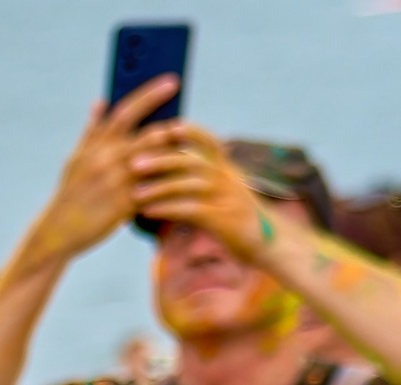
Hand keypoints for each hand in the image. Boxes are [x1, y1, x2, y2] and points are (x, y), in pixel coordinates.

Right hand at [24, 76, 180, 263]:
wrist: (57, 232)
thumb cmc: (70, 194)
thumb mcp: (76, 160)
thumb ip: (92, 131)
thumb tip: (100, 101)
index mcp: (95, 146)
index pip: (126, 111)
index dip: (150, 94)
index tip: (172, 81)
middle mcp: (106, 159)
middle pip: (150, 133)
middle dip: (174, 127)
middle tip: (189, 126)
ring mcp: (116, 182)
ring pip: (158, 159)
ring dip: (177, 153)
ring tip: (192, 152)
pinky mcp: (124, 204)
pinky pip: (156, 188)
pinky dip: (172, 182)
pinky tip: (186, 179)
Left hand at [131, 122, 274, 262]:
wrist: (266, 242)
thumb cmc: (235, 217)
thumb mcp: (223, 192)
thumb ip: (202, 178)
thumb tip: (170, 166)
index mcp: (226, 169)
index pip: (210, 142)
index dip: (191, 132)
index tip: (166, 126)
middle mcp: (228, 178)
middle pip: (194, 162)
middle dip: (163, 161)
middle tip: (134, 164)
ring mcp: (227, 198)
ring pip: (191, 186)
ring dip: (160, 188)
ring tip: (135, 193)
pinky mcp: (224, 220)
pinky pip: (193, 210)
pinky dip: (169, 209)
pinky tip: (149, 212)